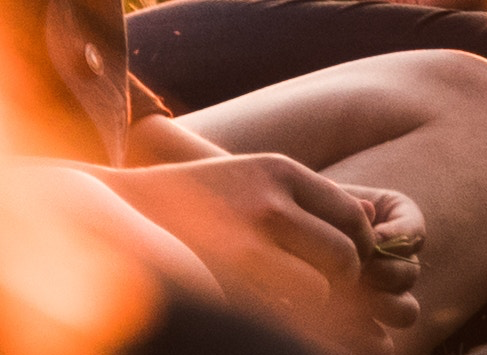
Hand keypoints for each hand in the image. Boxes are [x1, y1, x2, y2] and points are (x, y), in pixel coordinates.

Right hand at [104, 149, 411, 350]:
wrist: (118, 212)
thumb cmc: (193, 198)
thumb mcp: (251, 176)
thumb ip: (306, 197)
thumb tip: (368, 216)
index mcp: (279, 170)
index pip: (354, 216)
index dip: (358, 245)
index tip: (339, 259)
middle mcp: (268, 203)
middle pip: (347, 256)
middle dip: (344, 279)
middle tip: (324, 286)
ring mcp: (244, 245)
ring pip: (321, 291)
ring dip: (315, 303)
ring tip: (291, 298)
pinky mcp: (224, 282)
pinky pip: (281, 313)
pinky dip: (285, 316)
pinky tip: (267, 306)